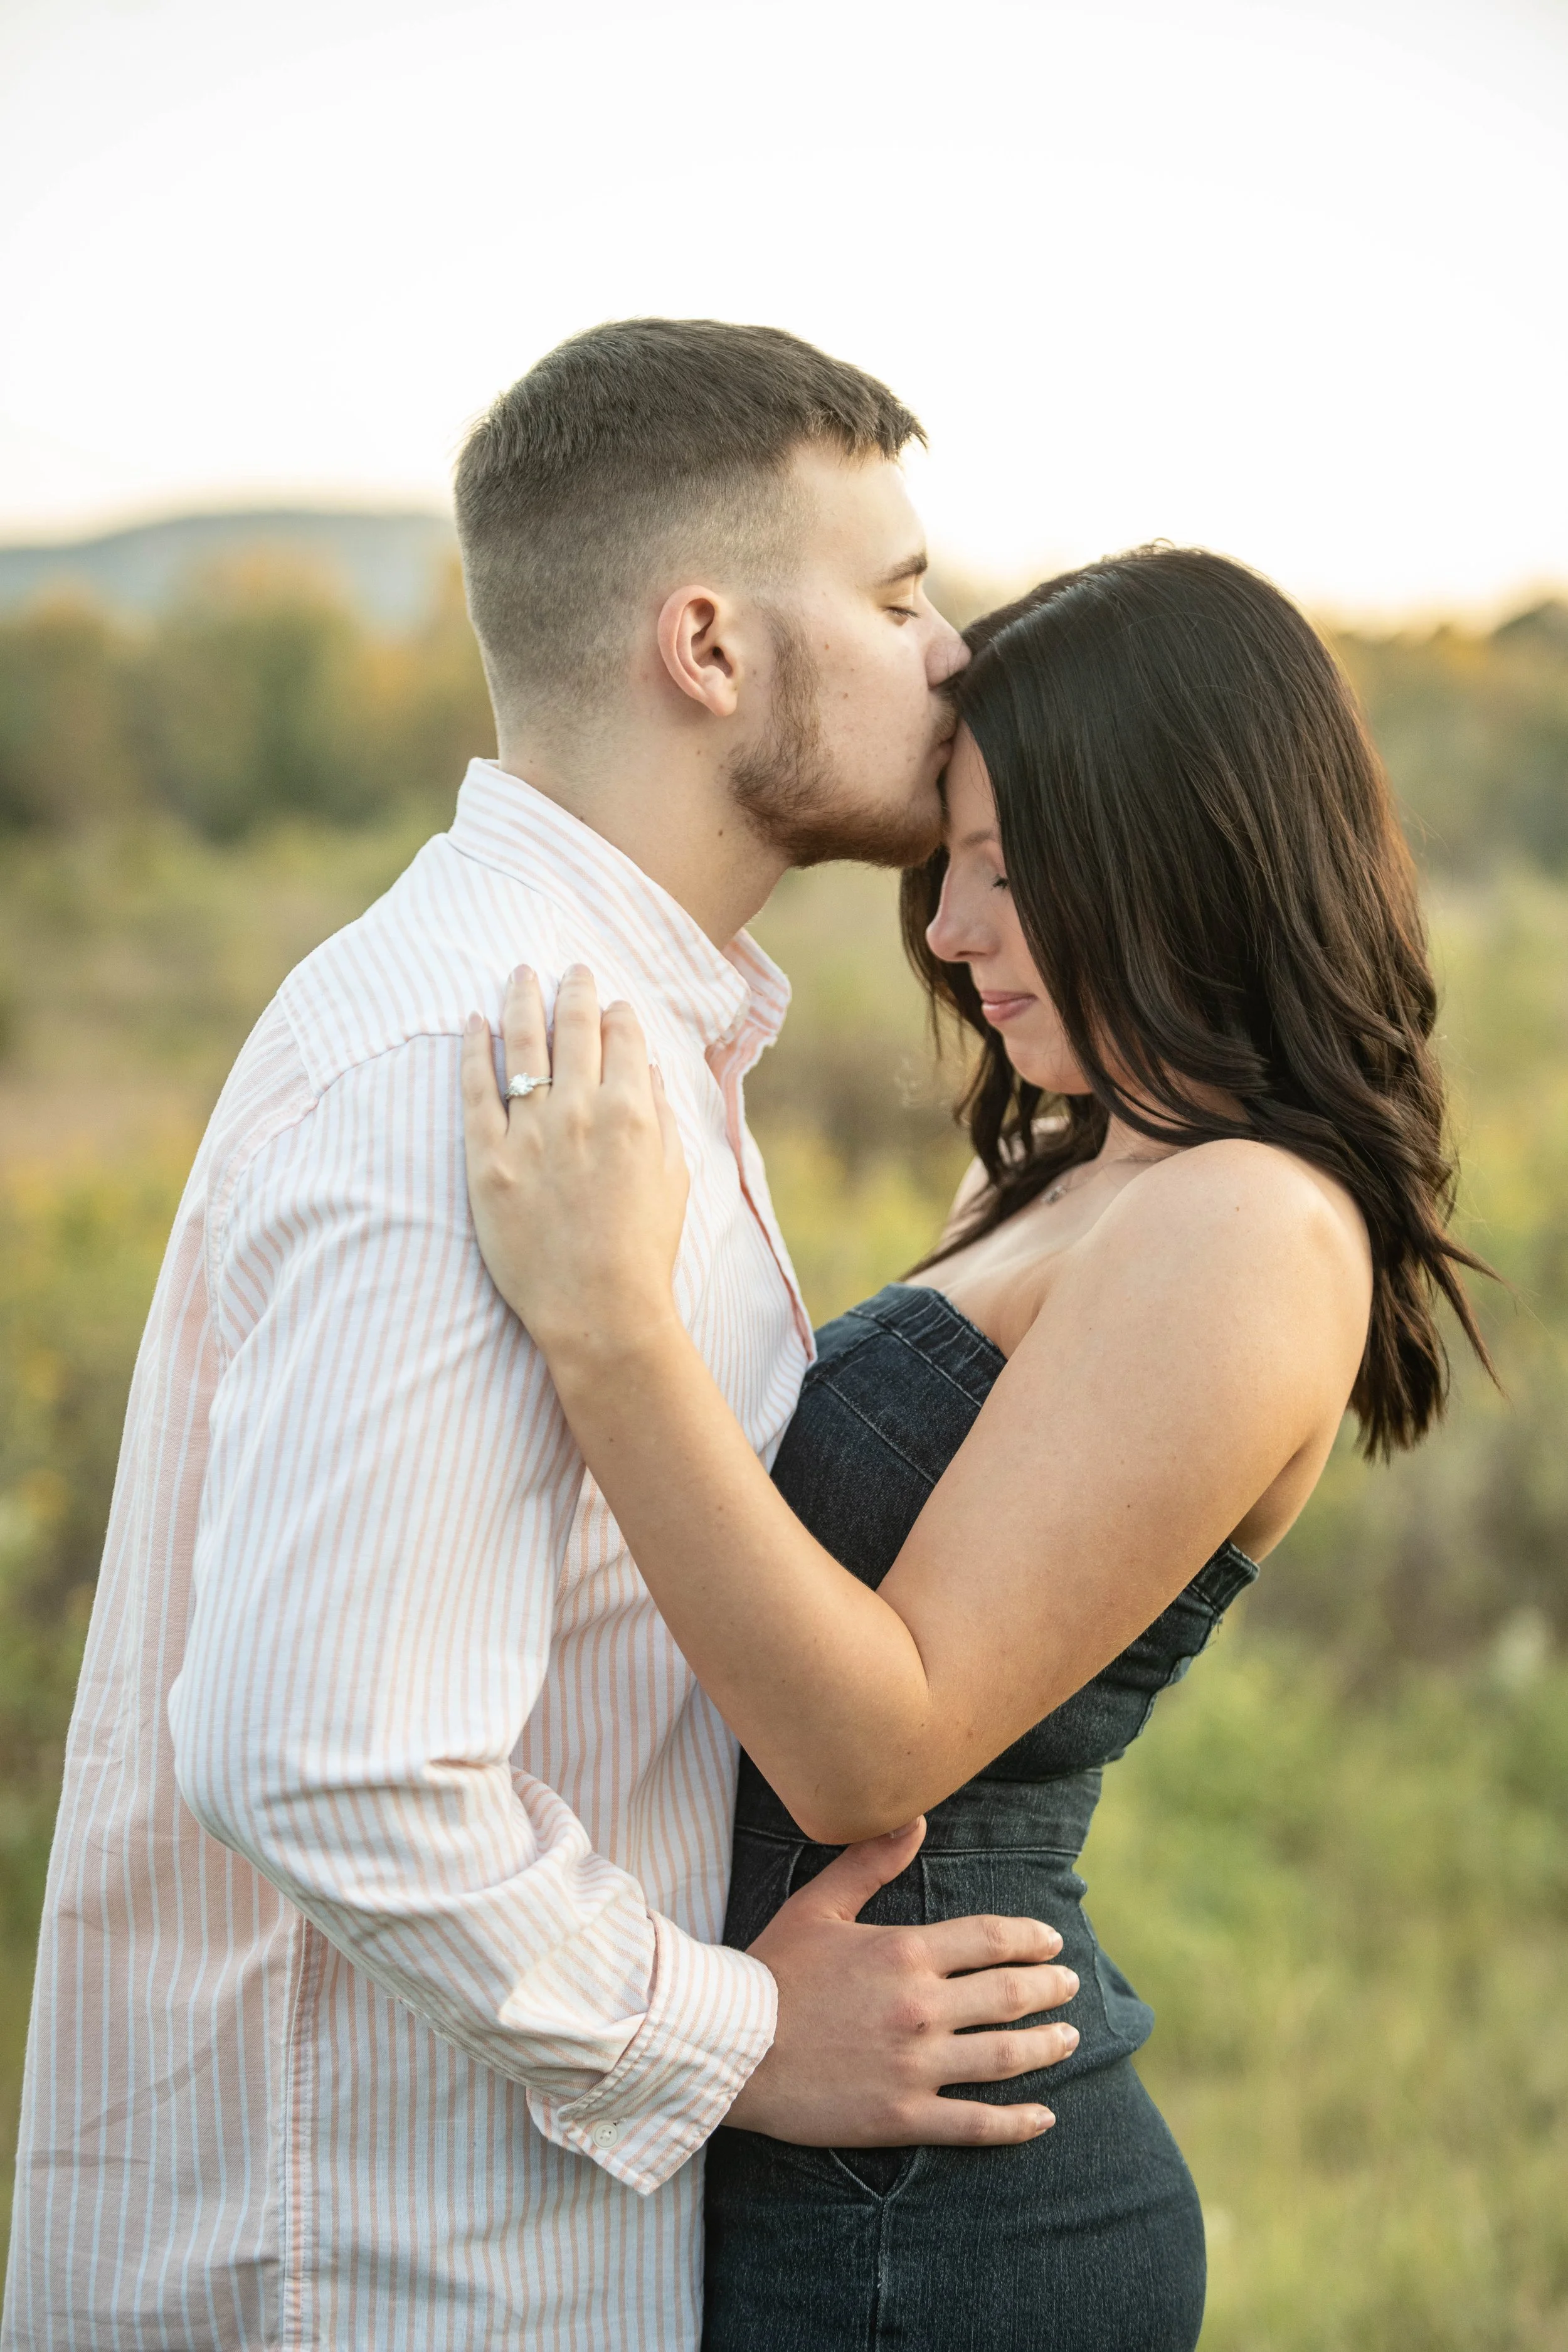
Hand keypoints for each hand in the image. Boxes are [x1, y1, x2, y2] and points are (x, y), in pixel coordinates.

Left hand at [462, 965, 689, 1361]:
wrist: (598, 1311)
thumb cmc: (644, 1250)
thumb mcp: (672, 1176)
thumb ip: (659, 1114)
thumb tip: (643, 1067)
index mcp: (631, 1113)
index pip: (623, 1037)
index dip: (618, 1013)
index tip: (612, 1003)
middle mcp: (580, 1112)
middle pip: (573, 1029)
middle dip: (573, 991)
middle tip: (569, 969)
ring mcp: (530, 1134)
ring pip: (522, 1045)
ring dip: (522, 1000)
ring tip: (519, 973)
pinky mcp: (488, 1160)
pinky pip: (475, 1089)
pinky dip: (474, 1048)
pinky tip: (474, 1021)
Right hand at [727, 1819, 1078, 2146]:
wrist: (732, 2049)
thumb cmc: (773, 1972)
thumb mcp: (819, 1906)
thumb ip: (870, 1863)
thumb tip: (915, 1817)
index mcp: (905, 1953)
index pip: (990, 1939)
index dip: (1028, 1938)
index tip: (1051, 1941)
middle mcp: (921, 2008)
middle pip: (1009, 1996)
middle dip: (1049, 1989)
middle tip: (1070, 1986)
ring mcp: (916, 2066)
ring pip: (1005, 2057)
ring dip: (1046, 2047)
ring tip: (1069, 2039)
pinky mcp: (903, 2115)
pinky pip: (976, 2124)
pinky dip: (1017, 2123)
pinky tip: (1043, 2118)